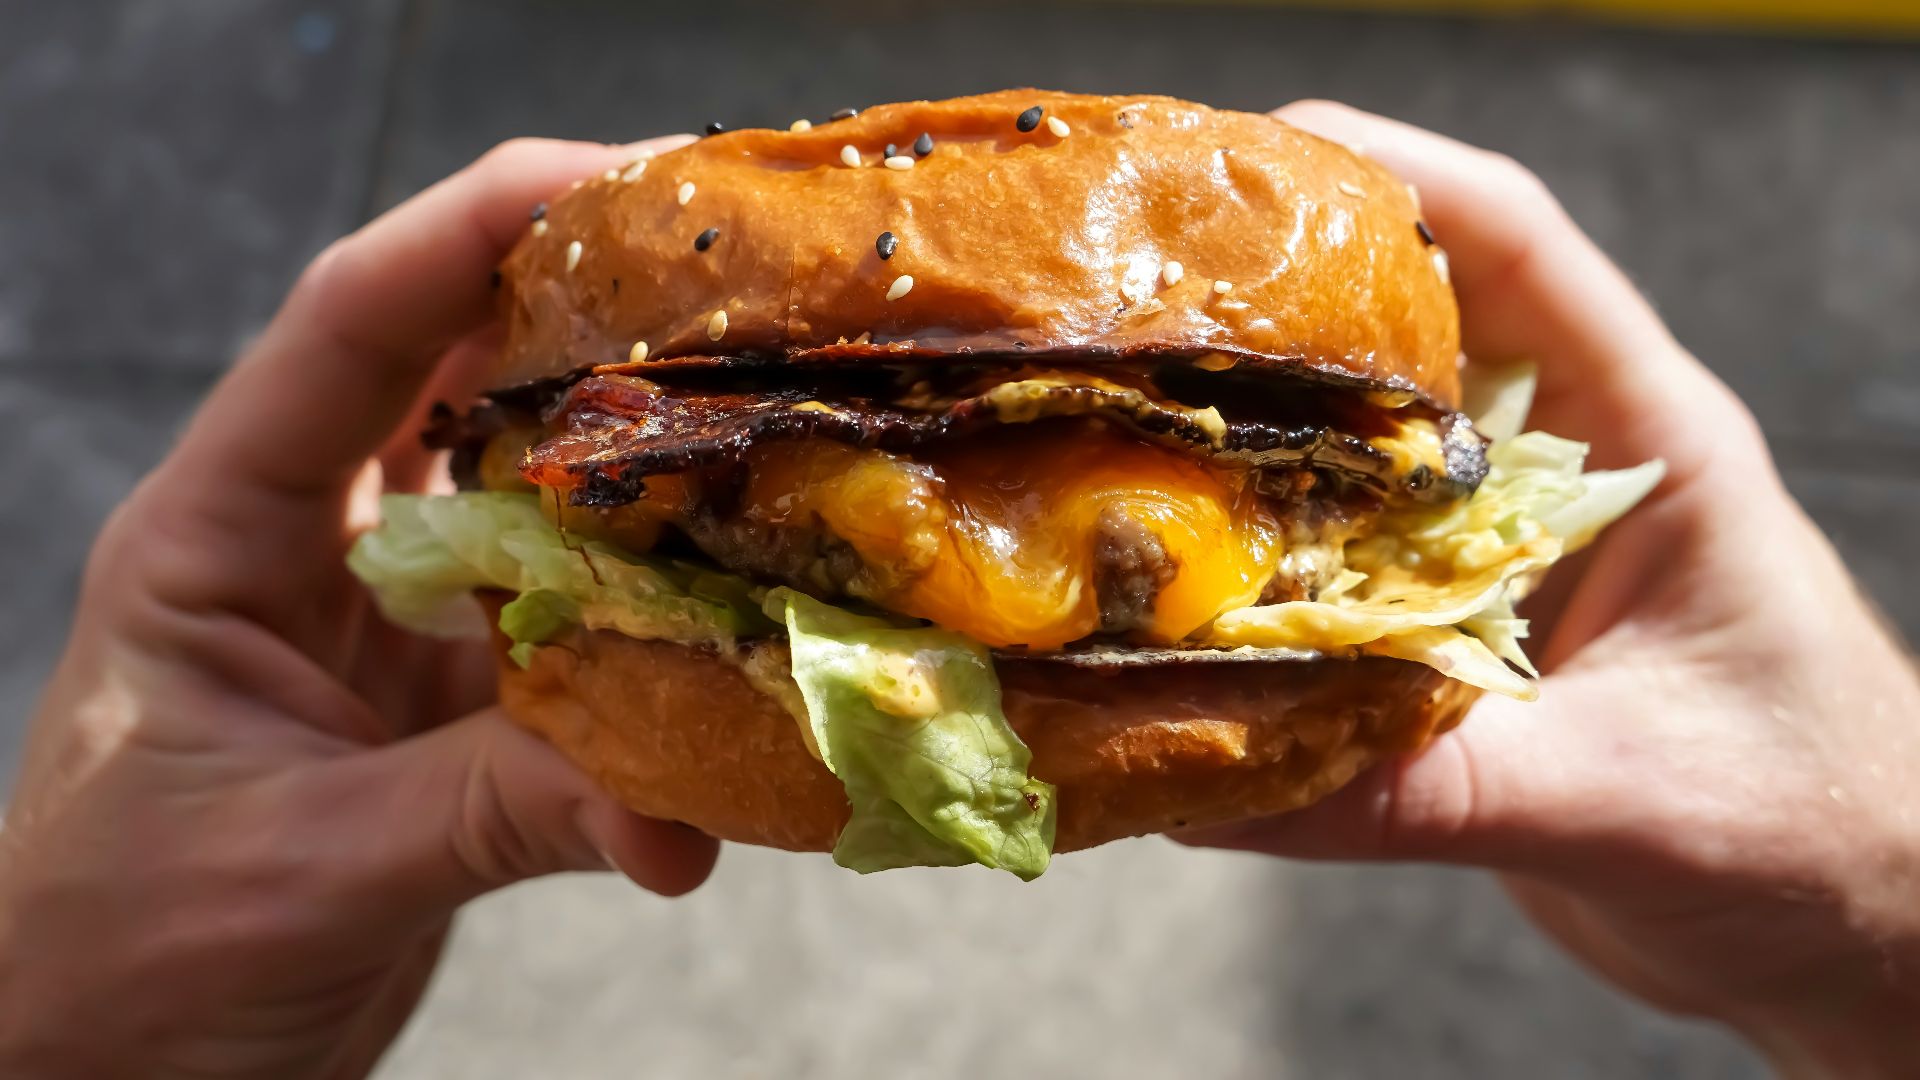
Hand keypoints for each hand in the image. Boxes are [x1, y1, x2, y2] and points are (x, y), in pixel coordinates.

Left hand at [0, 137, 716, 1078]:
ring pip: (523, 490)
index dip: (475, 233)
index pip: (347, 332)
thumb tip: (687, 811)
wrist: (105, 1079)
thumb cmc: (122, 965)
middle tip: (737, 282)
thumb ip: (499, 811)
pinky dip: (647, 622)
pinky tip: (733, 626)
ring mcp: (382, 625)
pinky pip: (566, 626)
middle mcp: (305, 550)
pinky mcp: (446, 705)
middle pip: (451, 373)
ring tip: (767, 416)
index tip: (619, 180)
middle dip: (587, 310)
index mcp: (217, 536)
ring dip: (635, 460)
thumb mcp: (307, 869)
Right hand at [1183, 103, 1919, 1077]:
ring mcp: (1517, 557)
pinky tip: (1182, 592)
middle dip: (1287, 298)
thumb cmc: (1817, 831)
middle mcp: (1572, 477)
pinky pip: (1353, 577)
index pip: (1521, 252)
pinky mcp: (1478, 640)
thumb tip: (1221, 782)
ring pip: (1371, 457)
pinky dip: (1272, 573)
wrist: (1856, 928)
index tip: (1260, 154)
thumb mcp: (1623, 798)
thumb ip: (1430, 788)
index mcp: (1650, 443)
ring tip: (1128, 423)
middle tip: (1145, 289)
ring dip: (1263, 441)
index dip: (1395, 178)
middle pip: (1419, 330)